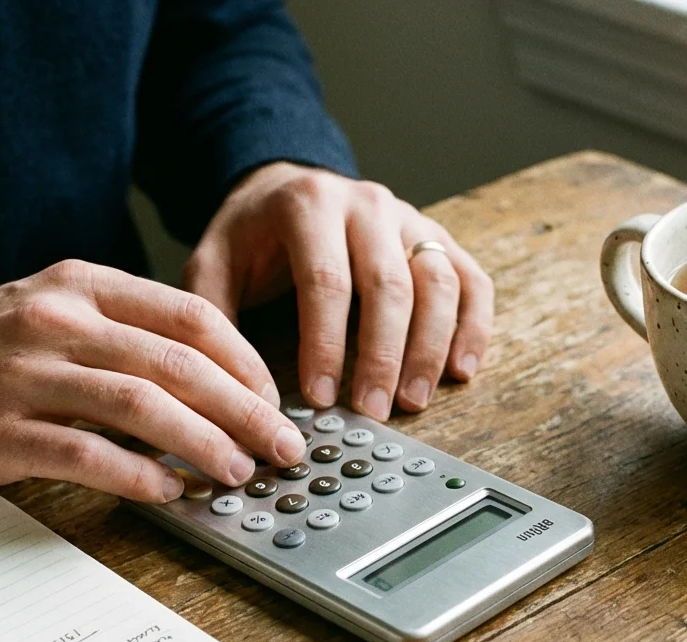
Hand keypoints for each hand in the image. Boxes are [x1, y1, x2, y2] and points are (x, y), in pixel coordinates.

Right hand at [0, 260, 307, 501]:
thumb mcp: (54, 313)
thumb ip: (128, 334)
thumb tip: (218, 383)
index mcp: (82, 285)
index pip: (190, 315)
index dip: (246, 360)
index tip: (274, 397)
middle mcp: (59, 320)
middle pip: (180, 363)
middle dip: (246, 409)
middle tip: (283, 444)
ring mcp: (28, 375)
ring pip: (144, 406)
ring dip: (204, 444)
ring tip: (238, 471)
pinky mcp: (3, 431)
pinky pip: (89, 455)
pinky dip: (139, 476)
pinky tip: (170, 492)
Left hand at [184, 162, 494, 418]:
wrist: (287, 186)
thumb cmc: (251, 235)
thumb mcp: (213, 262)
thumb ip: (216, 316)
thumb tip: (240, 390)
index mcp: (309, 204)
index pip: (326, 280)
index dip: (327, 343)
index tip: (322, 397)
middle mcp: (367, 204)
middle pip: (390, 284)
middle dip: (383, 356)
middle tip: (373, 410)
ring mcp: (410, 219)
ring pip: (438, 282)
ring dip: (430, 347)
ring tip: (413, 400)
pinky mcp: (438, 237)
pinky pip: (471, 280)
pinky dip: (473, 327)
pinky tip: (459, 371)